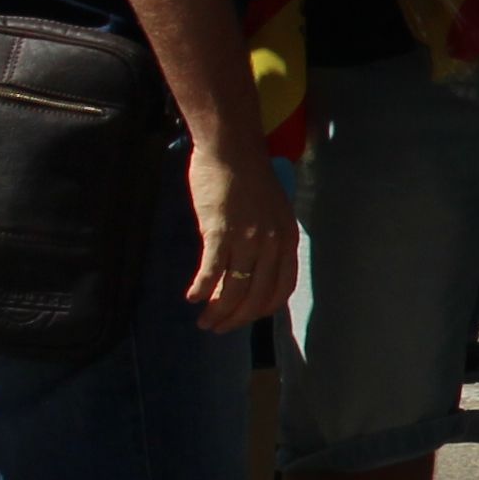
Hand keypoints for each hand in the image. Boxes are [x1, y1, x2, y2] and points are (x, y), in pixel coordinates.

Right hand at [176, 134, 296, 336]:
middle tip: (218, 328)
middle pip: (257, 296)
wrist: (232, 151)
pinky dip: (202, 289)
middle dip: (237, 319)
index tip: (246, 318)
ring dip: (218, 311)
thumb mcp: (272, 213)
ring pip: (235, 290)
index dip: (263, 309)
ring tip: (204, 321)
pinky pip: (212, 271)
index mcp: (287, 239)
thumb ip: (267, 239)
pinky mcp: (220, 233)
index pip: (281, 288)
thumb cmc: (248, 179)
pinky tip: (191, 297)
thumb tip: (252, 267)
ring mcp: (247, 239)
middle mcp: (271, 244)